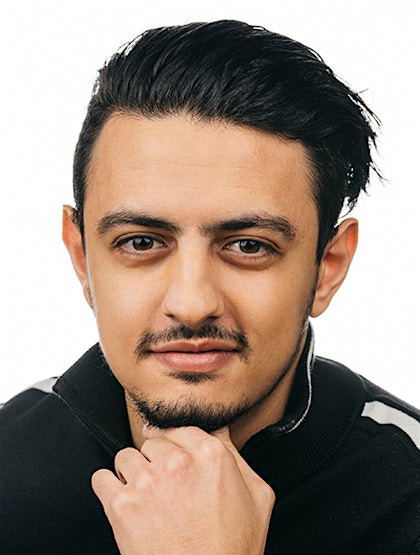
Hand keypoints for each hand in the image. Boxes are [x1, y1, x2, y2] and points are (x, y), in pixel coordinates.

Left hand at [92, 426, 274, 553]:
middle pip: (152, 442)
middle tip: (166, 487)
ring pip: (126, 456)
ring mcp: (147, 482)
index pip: (180, 427)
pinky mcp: (122, 506)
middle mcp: (177, 462)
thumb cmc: (234, 548)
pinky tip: (123, 502)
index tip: (172, 456)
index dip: (177, 444)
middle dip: (156, 461)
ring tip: (145, 497)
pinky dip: (108, 488)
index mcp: (211, 454)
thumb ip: (236, 454)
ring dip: (132, 473)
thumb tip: (218, 429)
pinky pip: (101, 478)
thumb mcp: (257, 496)